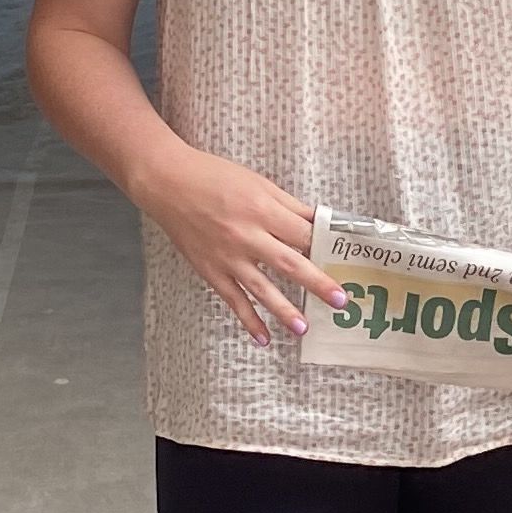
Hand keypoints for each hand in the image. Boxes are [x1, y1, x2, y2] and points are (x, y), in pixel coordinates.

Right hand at [139, 145, 346, 346]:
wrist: (167, 182)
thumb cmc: (214, 176)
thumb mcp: (258, 183)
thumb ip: (289, 206)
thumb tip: (318, 223)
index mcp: (262, 209)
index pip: (303, 234)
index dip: (326, 247)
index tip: (344, 260)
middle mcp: (247, 235)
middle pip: (290, 264)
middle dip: (317, 283)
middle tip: (339, 300)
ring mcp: (227, 256)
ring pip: (262, 288)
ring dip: (284, 310)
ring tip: (304, 328)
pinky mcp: (210, 270)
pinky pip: (233, 299)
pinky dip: (248, 320)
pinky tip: (263, 337)